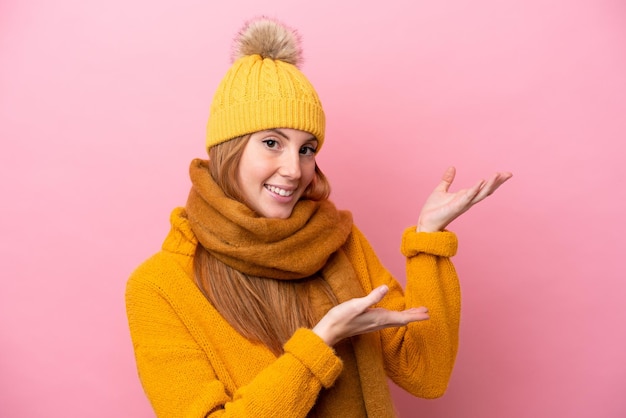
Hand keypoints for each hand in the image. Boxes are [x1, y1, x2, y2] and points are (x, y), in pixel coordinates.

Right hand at [312, 285, 428, 345]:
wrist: (329, 330)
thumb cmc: (341, 318)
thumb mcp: (356, 305)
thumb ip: (371, 297)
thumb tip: (386, 287)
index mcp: (378, 318)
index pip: (402, 318)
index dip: (415, 315)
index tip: (428, 313)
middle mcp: (378, 323)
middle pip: (401, 320)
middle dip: (414, 316)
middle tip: (426, 311)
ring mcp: (373, 323)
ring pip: (395, 320)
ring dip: (406, 316)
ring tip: (415, 312)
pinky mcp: (368, 322)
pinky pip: (388, 320)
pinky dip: (396, 317)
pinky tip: (394, 315)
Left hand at [417, 167, 512, 232]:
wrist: (425, 222)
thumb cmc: (433, 210)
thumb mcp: (441, 190)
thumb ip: (447, 179)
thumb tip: (452, 167)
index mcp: (465, 196)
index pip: (483, 187)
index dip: (494, 181)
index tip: (504, 173)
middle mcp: (467, 200)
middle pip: (487, 190)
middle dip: (498, 182)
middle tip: (509, 174)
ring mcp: (463, 204)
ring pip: (481, 193)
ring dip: (490, 184)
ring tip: (498, 174)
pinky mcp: (457, 206)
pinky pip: (468, 196)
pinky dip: (475, 189)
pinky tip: (481, 181)